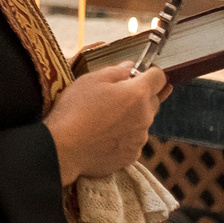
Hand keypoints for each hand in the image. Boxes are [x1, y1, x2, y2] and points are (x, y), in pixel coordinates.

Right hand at [44, 67, 168, 183]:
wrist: (63, 148)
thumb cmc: (74, 110)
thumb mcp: (90, 80)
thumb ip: (115, 71)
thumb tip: (129, 67)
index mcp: (137, 94)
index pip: (159, 77)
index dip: (151, 72)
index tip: (140, 73)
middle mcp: (144, 116)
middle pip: (153, 100)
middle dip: (141, 95)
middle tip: (116, 95)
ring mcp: (140, 138)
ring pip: (143, 121)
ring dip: (132, 116)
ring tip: (104, 118)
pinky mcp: (131, 155)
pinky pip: (134, 140)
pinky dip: (124, 135)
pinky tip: (104, 134)